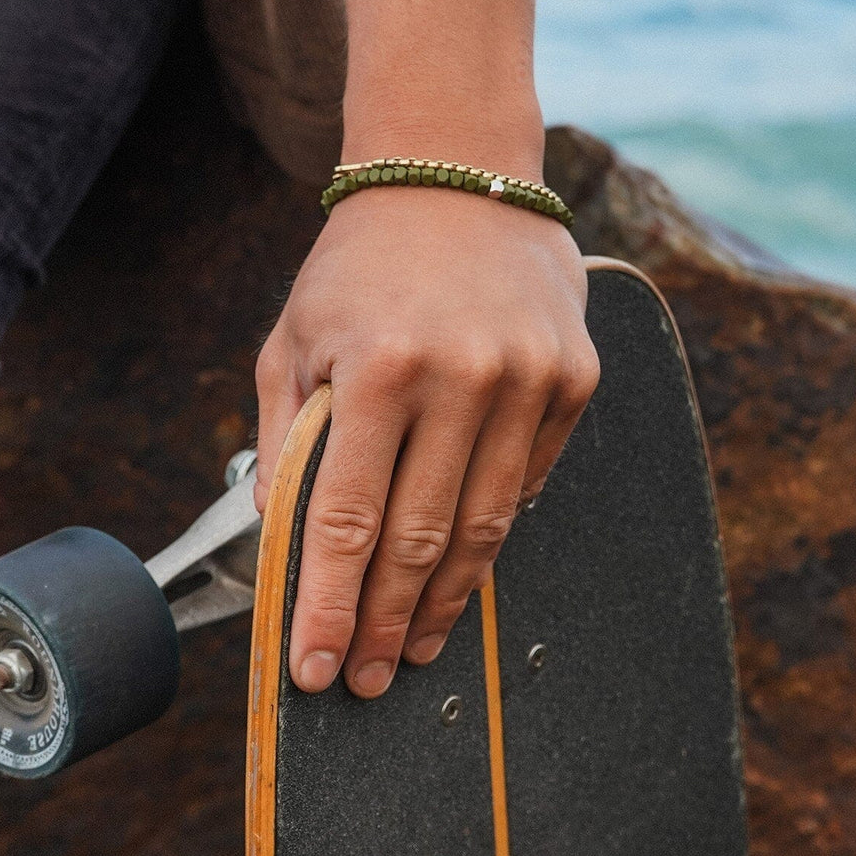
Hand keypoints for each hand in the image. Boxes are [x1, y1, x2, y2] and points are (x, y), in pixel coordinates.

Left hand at [253, 184, 598, 696]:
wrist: (456, 177)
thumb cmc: (360, 263)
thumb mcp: (294, 337)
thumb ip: (283, 438)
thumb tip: (282, 536)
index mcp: (381, 367)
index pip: (349, 520)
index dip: (330, 605)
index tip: (316, 667)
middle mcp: (463, 376)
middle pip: (420, 539)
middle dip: (387, 622)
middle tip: (367, 677)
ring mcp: (530, 378)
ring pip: (486, 526)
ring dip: (446, 598)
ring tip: (418, 646)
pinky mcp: (574, 377)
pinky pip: (530, 479)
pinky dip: (494, 528)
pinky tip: (464, 561)